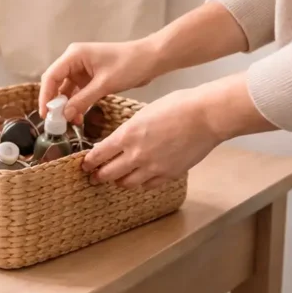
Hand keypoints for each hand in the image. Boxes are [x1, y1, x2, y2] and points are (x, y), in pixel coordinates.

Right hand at [39, 40, 160, 121]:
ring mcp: (82, 68)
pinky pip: (78, 92)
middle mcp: (74, 60)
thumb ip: (82, 100)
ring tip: (69, 123)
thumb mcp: (104, 84)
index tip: (45, 114)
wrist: (151, 59)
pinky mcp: (90, 76)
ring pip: (66, 89)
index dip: (45, 96)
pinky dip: (77, 104)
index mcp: (74, 55)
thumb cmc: (129, 65)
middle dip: (55, 103)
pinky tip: (79, 117)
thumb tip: (65, 115)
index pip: (51, 76)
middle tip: (55, 122)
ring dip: (67, 106)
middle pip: (56, 83)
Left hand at [82, 87, 220, 188]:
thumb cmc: (178, 106)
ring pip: (126, 184)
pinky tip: (141, 178)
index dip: (88, 162)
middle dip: (98, 176)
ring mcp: (153, 167)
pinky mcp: (169, 174)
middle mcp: (136, 155)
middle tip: (95, 176)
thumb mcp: (143, 113)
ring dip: (119, 181)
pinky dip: (142, 183)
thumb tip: (119, 140)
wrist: (206, 116)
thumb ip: (129, 130)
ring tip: (117, 178)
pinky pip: (148, 186)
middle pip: (108, 174)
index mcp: (127, 135)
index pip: (98, 155)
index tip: (85, 165)